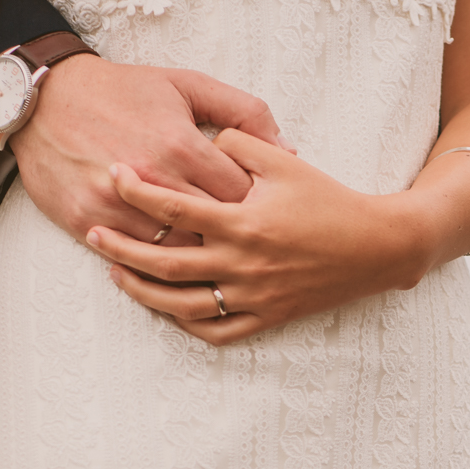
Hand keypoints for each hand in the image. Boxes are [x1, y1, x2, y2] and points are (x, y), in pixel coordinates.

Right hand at [11, 56, 295, 242]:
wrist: (41, 98)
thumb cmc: (122, 90)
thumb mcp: (186, 85)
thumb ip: (243, 112)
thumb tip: (289, 149)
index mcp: (181, 145)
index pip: (240, 195)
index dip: (258, 208)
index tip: (265, 213)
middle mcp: (152, 180)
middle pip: (213, 230)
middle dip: (234, 239)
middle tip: (249, 245)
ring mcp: (117, 206)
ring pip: (176, 255)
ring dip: (199, 260)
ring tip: (217, 259)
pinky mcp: (88, 222)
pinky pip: (133, 261)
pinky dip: (157, 268)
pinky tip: (176, 268)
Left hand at [86, 132, 435, 344]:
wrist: (376, 246)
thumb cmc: (329, 198)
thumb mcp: (283, 161)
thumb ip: (238, 142)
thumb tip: (204, 137)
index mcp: (243, 222)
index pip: (174, 208)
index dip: (138, 191)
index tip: (113, 173)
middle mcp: (243, 264)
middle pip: (165, 262)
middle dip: (122, 246)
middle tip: (93, 230)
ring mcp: (254, 296)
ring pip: (182, 305)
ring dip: (142, 292)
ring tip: (116, 273)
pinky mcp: (268, 316)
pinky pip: (217, 331)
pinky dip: (186, 323)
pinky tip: (165, 308)